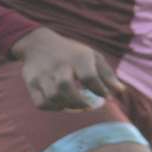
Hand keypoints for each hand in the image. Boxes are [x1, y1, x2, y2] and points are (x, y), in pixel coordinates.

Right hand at [11, 27, 127, 111]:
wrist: (37, 44)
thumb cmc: (71, 53)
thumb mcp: (91, 56)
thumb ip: (106, 74)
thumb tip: (121, 91)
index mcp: (77, 57)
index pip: (89, 76)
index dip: (100, 90)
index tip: (105, 97)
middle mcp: (58, 65)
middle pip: (66, 87)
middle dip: (78, 102)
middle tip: (86, 105)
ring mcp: (43, 74)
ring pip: (53, 97)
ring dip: (66, 106)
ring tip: (73, 104)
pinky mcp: (31, 82)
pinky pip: (41, 103)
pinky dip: (52, 107)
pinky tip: (59, 103)